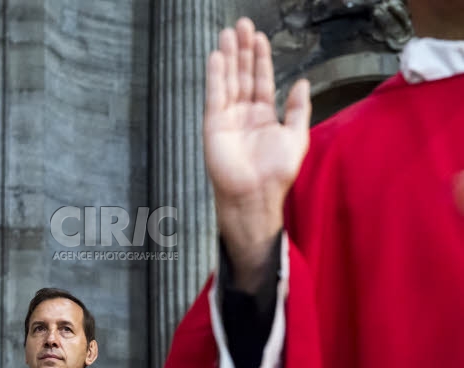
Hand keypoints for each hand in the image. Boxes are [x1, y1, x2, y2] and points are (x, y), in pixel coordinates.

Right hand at [204, 18, 310, 289]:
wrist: (255, 194)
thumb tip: (302, 83)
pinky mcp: (214, 124)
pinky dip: (215, 76)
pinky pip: (215, 95)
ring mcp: (228, 117)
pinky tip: (217, 57)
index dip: (260, 59)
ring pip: (228, 80)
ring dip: (228, 57)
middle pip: (243, 75)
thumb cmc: (276, 172)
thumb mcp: (296, 137)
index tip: (258, 37)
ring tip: (227, 33)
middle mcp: (244, 113)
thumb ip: (298, 109)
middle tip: (241, 25)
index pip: (261, 80)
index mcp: (264, 116)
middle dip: (242, 50)